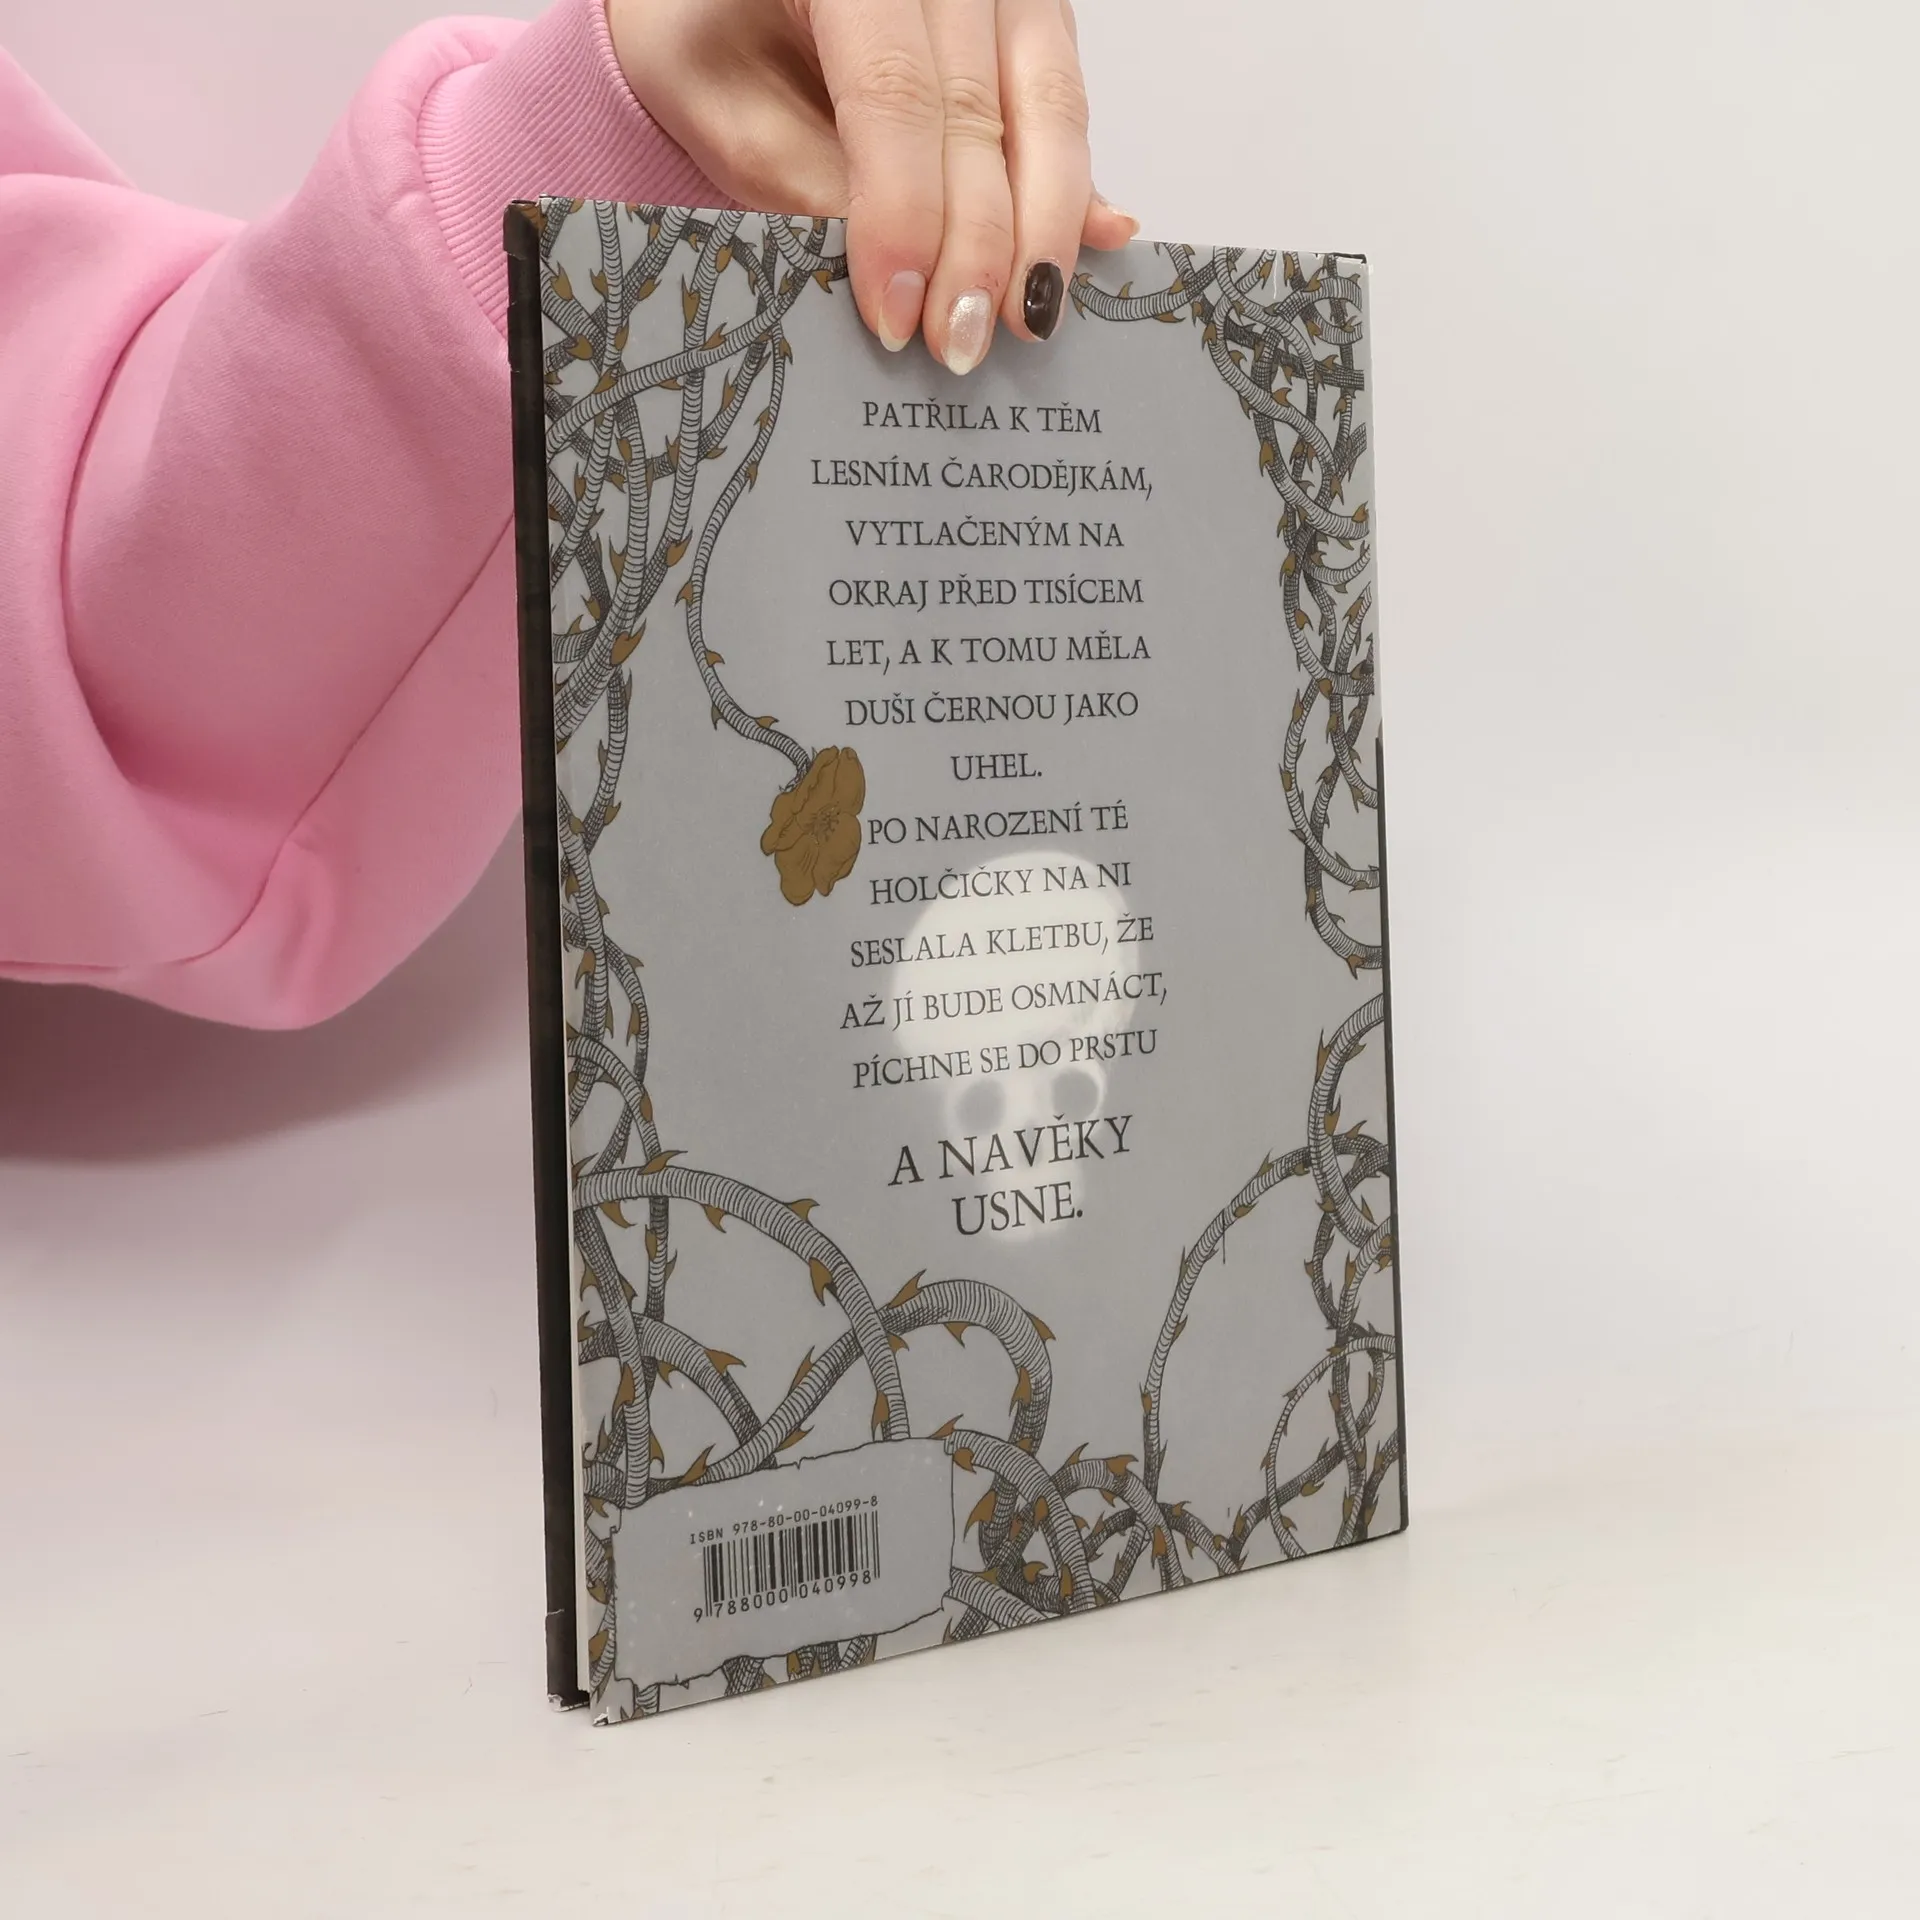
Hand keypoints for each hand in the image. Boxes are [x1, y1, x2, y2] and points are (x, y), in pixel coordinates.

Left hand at [605, 0, 1136, 371]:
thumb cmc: (713, 21)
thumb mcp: (716, 99)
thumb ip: (795, 176)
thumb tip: (890, 279)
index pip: (894, 94)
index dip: (904, 216)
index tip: (898, 315)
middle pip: (981, 112)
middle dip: (979, 247)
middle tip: (962, 342)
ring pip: (1050, 107)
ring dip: (1044, 228)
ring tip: (1024, 318)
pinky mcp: (1032, 17)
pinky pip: (1067, 103)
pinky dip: (1076, 186)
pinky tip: (1099, 239)